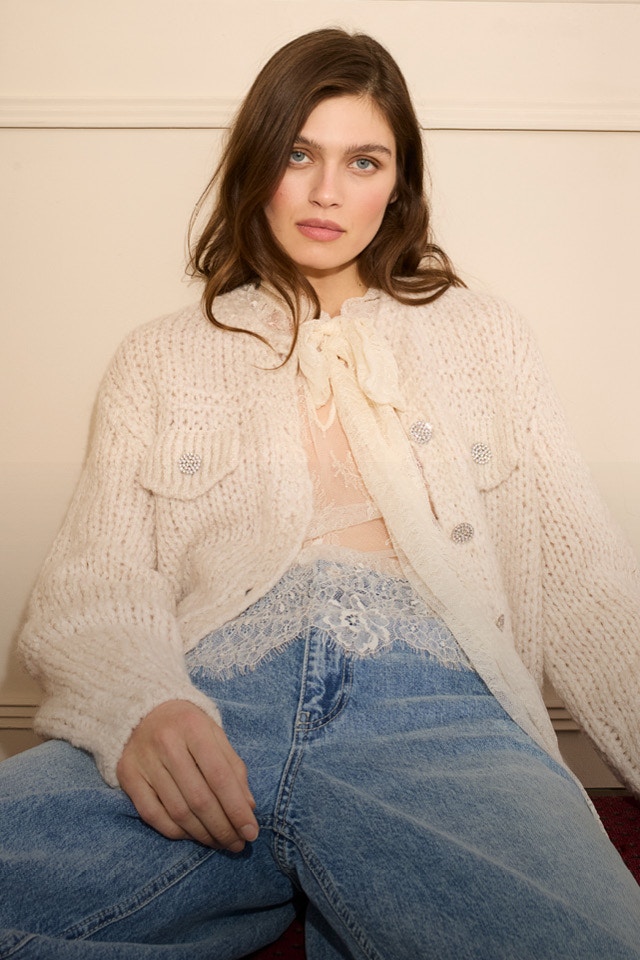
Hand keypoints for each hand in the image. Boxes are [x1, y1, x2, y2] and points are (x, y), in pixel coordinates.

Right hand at [116, 700, 258, 850]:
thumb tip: (248, 807)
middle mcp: (166, 743)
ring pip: (177, 811)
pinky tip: (192, 835)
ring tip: (219, 842)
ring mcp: (144, 761)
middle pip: (199, 798)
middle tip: (237, 844)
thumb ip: (233, 767)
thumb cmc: (187, 726)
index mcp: (194, 728)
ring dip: (202, 834)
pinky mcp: (128, 776)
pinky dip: (175, 831)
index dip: (237, 809)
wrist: (142, 710)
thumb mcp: (215, 735)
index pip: (220, 777)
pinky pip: (152, 815)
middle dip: (222, 828)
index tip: (251, 832)